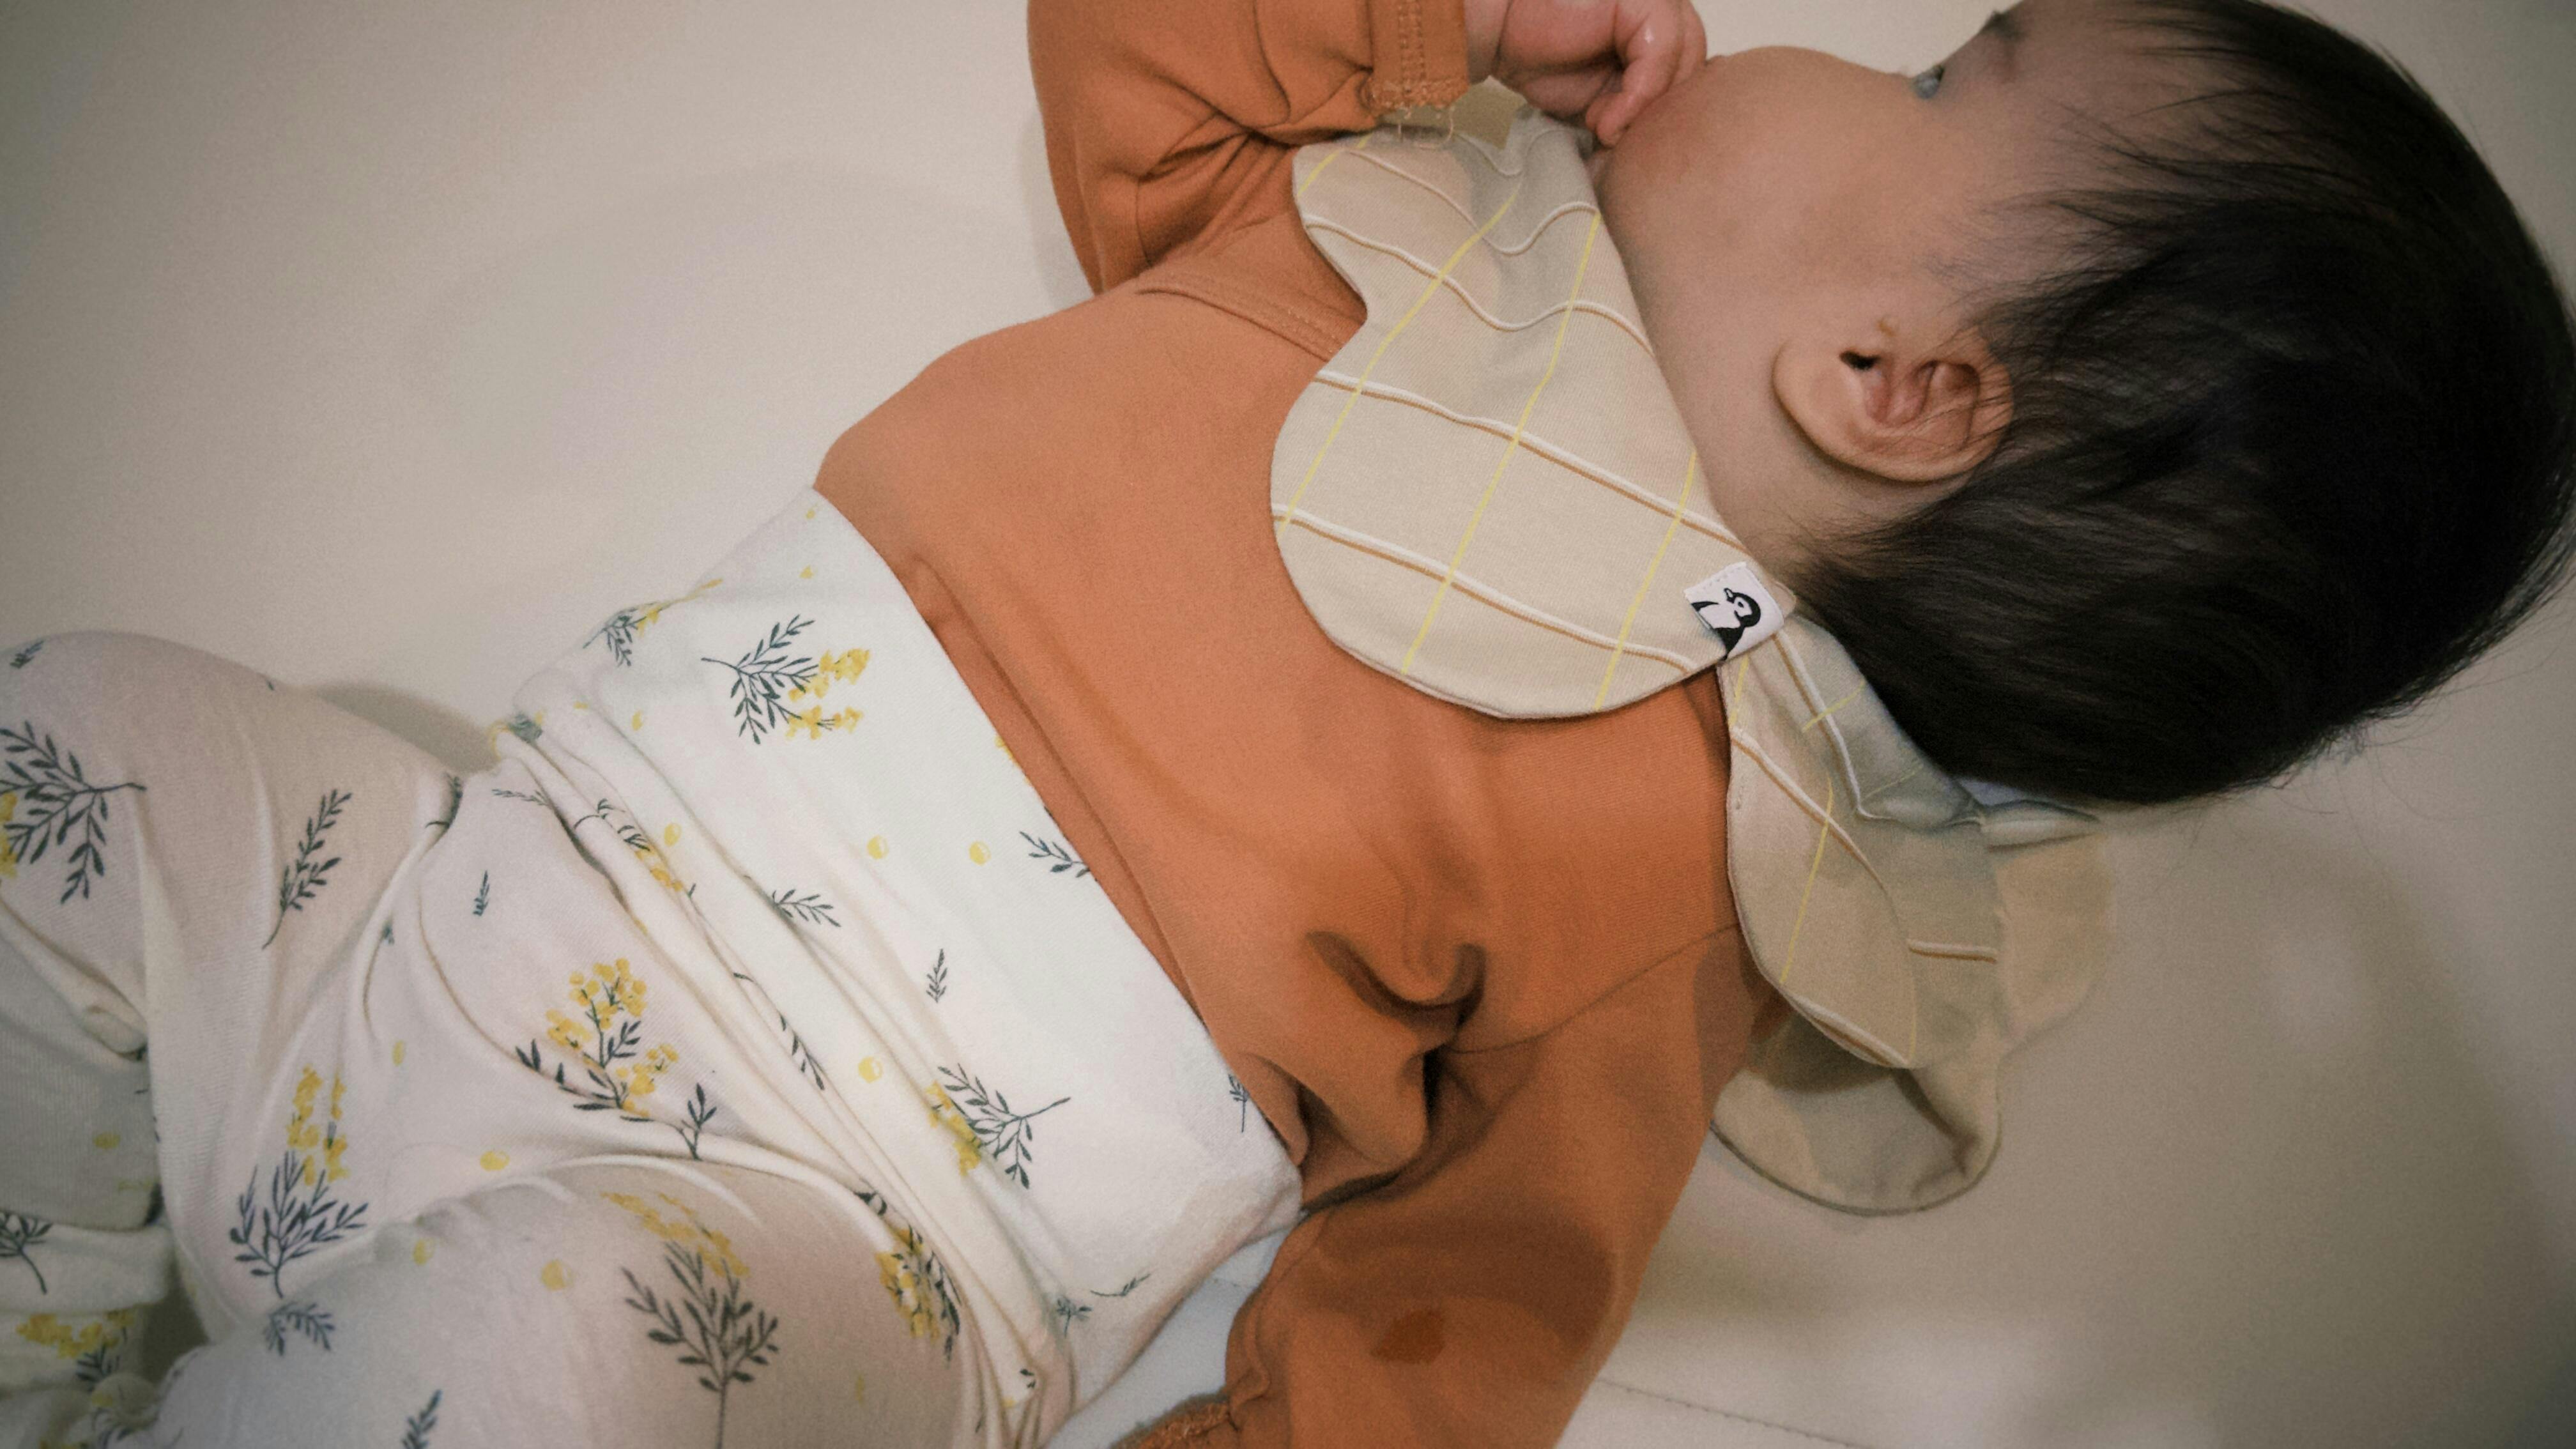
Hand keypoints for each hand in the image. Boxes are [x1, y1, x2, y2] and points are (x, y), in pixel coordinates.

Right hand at [1462, 0, 1706, 145]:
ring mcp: (1656, 1)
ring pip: (1686, 62)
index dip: (1667, 113)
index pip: (1693, 72)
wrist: (1496, 27)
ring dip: (1646, 110)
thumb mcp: (1603, 93)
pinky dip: (1636, 98)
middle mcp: (1664, 9)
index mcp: (1658, 27)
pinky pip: (1661, 55)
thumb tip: (1667, 146)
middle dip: (1660, 113)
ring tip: (1604, 127)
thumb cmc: (1540, 56)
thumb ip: (1639, 103)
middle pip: (1696, 68)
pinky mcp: (1643, 0)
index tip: (1626, 141)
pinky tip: (1603, 118)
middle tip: (1617, 138)